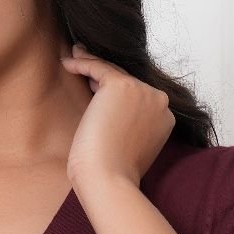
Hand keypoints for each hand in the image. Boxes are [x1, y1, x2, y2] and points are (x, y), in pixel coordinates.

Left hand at [60, 43, 174, 189]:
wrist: (108, 177)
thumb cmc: (112, 171)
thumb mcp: (129, 144)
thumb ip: (129, 123)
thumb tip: (107, 104)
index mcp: (165, 117)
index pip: (138, 96)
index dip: (115, 91)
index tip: (95, 86)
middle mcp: (159, 101)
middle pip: (127, 81)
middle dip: (104, 73)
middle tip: (83, 62)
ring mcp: (143, 91)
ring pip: (113, 72)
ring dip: (91, 63)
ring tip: (75, 56)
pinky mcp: (122, 85)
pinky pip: (98, 67)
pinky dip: (82, 62)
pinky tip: (68, 61)